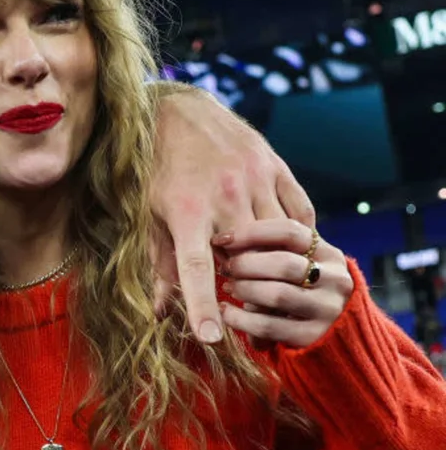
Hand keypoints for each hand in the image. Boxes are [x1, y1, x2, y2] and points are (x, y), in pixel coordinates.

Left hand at [148, 85, 314, 342]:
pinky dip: (296, 236)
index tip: (211, 339)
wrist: (179, 110)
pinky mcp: (277, 167)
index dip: (202, 306)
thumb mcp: (148, 214)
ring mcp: (256, 179)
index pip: (195, 269)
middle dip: (245, 283)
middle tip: (239, 292)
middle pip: (247, 258)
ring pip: (279, 239)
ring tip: (261, 271)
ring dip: (273, 262)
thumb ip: (159, 263)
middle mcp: (225, 196)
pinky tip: (285, 245)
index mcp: (186, 210)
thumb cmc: (157, 168)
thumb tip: (161, 313)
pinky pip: (300, 214)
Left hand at [217, 219, 353, 348]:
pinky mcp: (313, 337)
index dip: (250, 233)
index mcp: (328, 253)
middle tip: (225, 268)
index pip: (289, 231)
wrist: (330, 333)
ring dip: (244, 289)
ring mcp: (327, 310)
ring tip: (228, 287)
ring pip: (278, 294)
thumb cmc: (298, 287)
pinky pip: (269, 326)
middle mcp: (335, 280)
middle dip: (245, 264)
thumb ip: (272, 248)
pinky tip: (225, 312)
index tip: (221, 239)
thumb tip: (225, 239)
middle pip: (283, 263)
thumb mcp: (297, 262)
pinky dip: (240, 318)